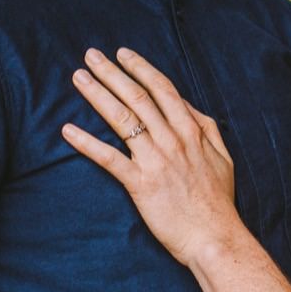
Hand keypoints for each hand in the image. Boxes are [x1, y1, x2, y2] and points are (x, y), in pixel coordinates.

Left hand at [63, 47, 242, 270]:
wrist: (215, 237)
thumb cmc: (218, 202)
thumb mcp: (222, 157)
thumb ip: (206, 128)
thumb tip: (187, 106)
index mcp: (192, 131)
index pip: (162, 89)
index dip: (141, 68)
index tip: (123, 54)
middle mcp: (172, 140)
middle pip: (137, 97)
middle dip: (112, 73)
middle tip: (91, 55)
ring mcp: (156, 160)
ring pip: (121, 119)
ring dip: (97, 95)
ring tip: (78, 78)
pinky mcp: (141, 184)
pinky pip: (109, 158)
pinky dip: (87, 143)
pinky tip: (68, 130)